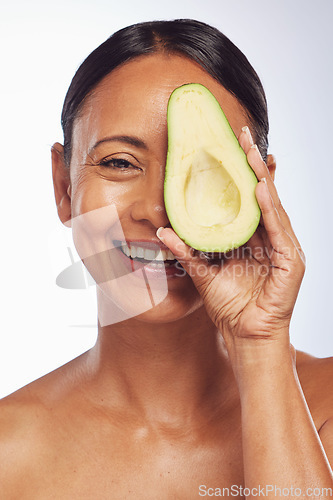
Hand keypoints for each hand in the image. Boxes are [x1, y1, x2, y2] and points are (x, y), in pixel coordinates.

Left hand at [157, 127, 304, 350]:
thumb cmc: (229, 307)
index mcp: (251, 239)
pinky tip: (260, 189)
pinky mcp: (292, 261)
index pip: (246, 200)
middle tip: (243, 137)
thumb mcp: (204, 273)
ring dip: (262, 178)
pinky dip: (270, 208)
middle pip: (262, 196)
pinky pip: (280, 229)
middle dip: (253, 165)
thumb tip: (164, 231)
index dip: (239, 175)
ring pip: (273, 205)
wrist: (245, 335)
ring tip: (251, 153)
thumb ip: (188, 251)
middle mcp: (269, 238)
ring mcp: (284, 248)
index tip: (228, 149)